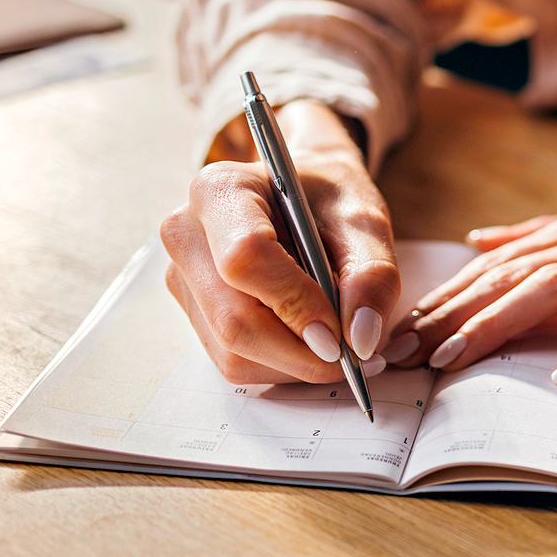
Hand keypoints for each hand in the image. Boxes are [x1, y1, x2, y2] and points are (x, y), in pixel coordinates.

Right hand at [161, 100, 400, 383]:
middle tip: (353, 353)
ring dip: (295, 362)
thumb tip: (361, 340)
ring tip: (336, 337)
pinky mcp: (193, 313)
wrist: (303, 197)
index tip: (339, 335)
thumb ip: (372, 276)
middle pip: (234, 319)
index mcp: (221, 191)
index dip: (295, 305)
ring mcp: (184, 278)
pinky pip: (235, 362)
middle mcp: (187, 235)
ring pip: (234, 352)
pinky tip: (309, 339)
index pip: (245, 259)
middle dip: (301, 351)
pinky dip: (282, 364)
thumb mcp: (365, 223)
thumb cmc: (330, 201)